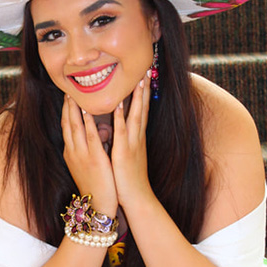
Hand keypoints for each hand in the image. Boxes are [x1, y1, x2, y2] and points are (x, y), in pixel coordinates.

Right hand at [61, 95, 117, 216]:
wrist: (98, 206)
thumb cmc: (96, 186)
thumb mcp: (86, 165)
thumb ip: (88, 148)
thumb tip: (95, 133)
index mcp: (71, 153)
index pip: (66, 127)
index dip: (66, 111)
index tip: (67, 97)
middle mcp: (73, 151)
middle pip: (67, 123)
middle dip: (67, 105)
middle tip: (67, 89)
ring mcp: (82, 154)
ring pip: (75, 126)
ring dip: (74, 108)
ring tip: (74, 93)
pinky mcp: (94, 158)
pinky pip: (89, 135)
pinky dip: (87, 121)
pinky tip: (87, 109)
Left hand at [111, 72, 152, 207]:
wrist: (137, 197)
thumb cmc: (129, 178)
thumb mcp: (128, 155)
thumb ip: (124, 140)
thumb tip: (119, 129)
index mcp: (136, 137)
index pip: (142, 110)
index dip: (143, 93)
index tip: (144, 76)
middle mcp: (137, 137)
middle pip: (143, 108)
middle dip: (144, 88)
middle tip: (148, 69)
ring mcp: (132, 144)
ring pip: (136, 115)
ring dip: (138, 97)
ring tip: (140, 79)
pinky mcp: (124, 153)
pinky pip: (123, 132)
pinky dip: (121, 117)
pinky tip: (120, 105)